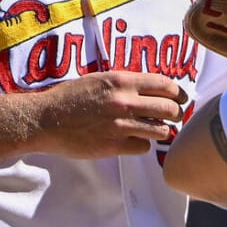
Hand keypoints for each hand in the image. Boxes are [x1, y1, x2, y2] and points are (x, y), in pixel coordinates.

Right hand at [32, 70, 186, 157]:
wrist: (46, 120)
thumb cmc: (70, 97)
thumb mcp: (99, 79)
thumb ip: (125, 83)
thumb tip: (150, 88)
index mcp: (122, 81)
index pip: (164, 84)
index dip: (177, 93)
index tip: (180, 98)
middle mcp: (125, 101)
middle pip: (169, 109)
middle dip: (176, 114)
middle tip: (175, 117)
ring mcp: (121, 125)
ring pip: (161, 131)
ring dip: (163, 131)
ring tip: (158, 131)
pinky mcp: (114, 146)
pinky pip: (143, 147)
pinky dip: (142, 145)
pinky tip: (135, 141)